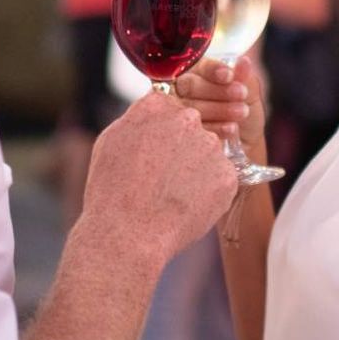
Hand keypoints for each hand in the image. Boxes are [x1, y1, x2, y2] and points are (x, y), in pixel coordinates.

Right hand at [81, 90, 238, 265]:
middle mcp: (187, 119)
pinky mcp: (227, 175)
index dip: (162, 132)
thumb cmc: (112, 191)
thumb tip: (153, 110)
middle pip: (191, 129)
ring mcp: (210, 146)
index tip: (155, 151)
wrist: (129, 234)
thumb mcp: (111, 141)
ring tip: (172, 195)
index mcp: (156, 106)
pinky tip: (186, 206)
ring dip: (197, 170)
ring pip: (208, 154)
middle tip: (163, 177)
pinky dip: (208, 192)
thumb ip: (138, 119)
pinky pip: (220, 180)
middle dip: (182, 149)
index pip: (169, 108)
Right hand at [176, 55, 264, 152]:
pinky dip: (215, 128)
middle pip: (190, 85)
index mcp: (201, 72)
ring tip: (242, 112)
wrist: (248, 141)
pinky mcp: (184, 131)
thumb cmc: (244, 110)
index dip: (214, 70)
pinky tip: (231, 128)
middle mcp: (186, 89)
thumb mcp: (250, 93)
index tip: (229, 76)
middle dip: (218, 90)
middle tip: (241, 94)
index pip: (201, 66)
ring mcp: (181, 111)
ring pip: (191, 106)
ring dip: (219, 109)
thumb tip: (244, 61)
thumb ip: (244, 78)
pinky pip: (194, 128)